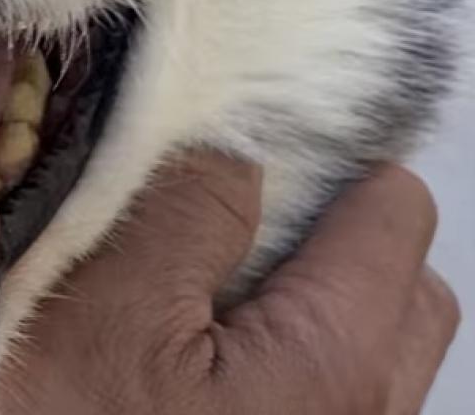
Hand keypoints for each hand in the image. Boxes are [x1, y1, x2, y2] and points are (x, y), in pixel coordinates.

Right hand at [0, 153, 459, 414]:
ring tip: (208, 267)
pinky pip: (313, 382)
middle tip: (243, 202)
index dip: (337, 158)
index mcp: (331, 365)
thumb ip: (190, 203)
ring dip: (304, 289)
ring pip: (363, 343)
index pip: (394, 217)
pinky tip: (192, 328)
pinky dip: (276, 337)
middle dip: (342, 230)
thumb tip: (232, 146)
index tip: (270, 130)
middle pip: (404, 291)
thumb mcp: (109, 296)